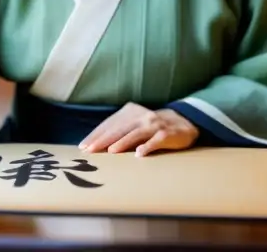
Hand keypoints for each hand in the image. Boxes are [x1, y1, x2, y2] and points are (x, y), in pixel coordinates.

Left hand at [79, 102, 198, 156]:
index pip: (109, 124)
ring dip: (122, 143)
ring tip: (111, 151)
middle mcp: (140, 116)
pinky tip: (139, 154)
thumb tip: (95, 145)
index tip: (83, 146)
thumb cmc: (151, 126)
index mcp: (129, 112)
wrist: (183, 122)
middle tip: (90, 150)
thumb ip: (119, 131)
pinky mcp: (166, 134)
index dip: (96, 135)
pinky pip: (155, 141)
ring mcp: (154, 124)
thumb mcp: (134, 124)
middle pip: (119, 128)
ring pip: (135, 133)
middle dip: (103, 140)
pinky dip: (147, 146)